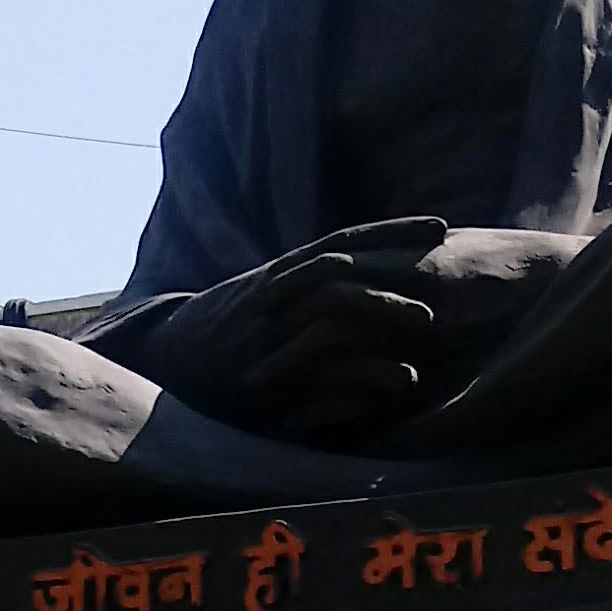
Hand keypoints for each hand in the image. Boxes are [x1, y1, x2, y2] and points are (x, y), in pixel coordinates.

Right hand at [145, 221, 448, 440]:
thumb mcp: (259, 299)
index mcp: (278, 277)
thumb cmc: (221, 336)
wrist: (164, 368)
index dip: (392, 232)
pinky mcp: (271, 384)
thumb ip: (304, 286)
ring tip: (428, 322)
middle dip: (393, 268)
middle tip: (447, 272)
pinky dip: (366, 374)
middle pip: (341, 269)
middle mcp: (274, 299)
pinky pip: (323, 374)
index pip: (342, 242)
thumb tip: (359, 274)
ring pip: (330, 310)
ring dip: (381, 310)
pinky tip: (405, 380)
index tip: (439, 226)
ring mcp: (270, 339)